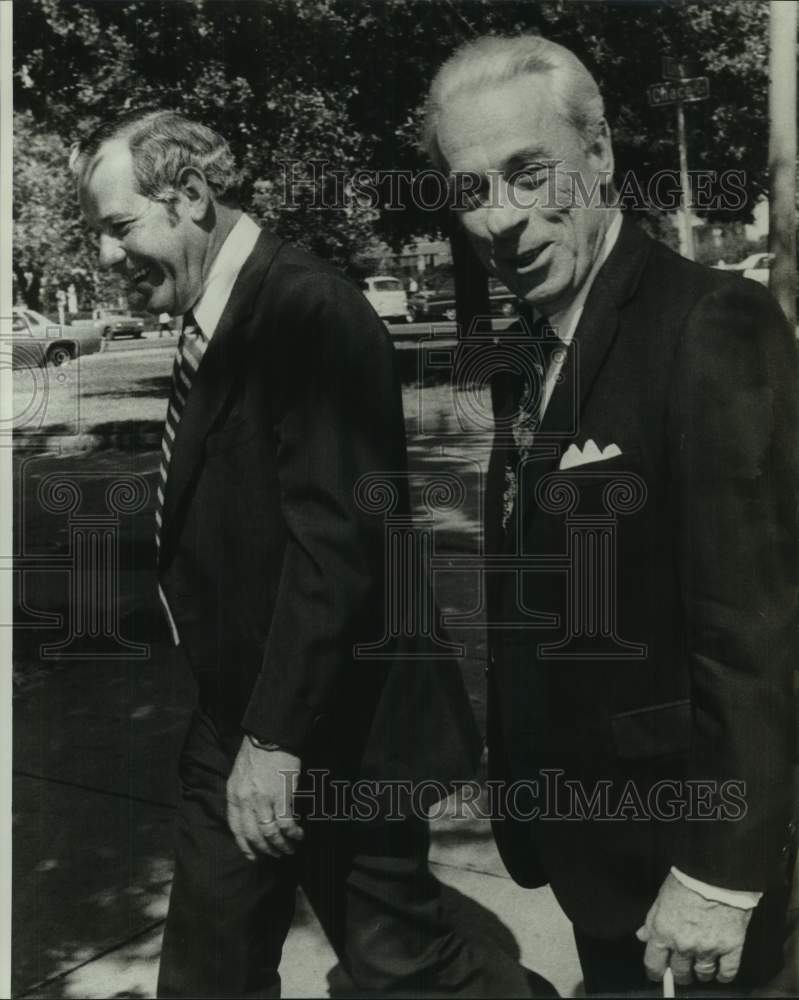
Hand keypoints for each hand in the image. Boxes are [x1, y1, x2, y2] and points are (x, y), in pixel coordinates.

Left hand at [226, 738, 304, 860]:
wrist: (270, 735)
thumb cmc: (256, 752)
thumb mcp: (239, 775)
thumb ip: (241, 796)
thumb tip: (250, 816)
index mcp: (234, 795)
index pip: (236, 829)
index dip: (245, 846)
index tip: (254, 856)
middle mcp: (246, 801)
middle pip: (254, 835)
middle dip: (266, 850)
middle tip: (276, 855)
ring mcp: (263, 799)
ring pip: (270, 834)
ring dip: (281, 845)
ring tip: (290, 849)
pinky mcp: (281, 795)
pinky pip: (286, 823)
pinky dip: (293, 833)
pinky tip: (299, 835)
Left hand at [636, 873, 752, 985]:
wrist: (716, 873)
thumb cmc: (686, 881)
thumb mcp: (661, 898)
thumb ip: (652, 921)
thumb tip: (643, 936)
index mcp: (663, 932)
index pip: (654, 964)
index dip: (656, 972)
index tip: (659, 974)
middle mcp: (683, 945)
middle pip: (680, 973)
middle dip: (680, 972)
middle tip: (682, 967)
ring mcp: (708, 948)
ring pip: (702, 974)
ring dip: (701, 973)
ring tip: (701, 966)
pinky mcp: (731, 948)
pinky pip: (727, 972)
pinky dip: (723, 975)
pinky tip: (721, 971)